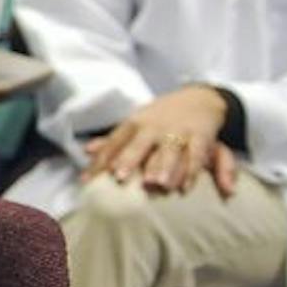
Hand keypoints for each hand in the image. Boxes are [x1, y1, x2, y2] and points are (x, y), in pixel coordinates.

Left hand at [83, 85, 230, 194]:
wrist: (198, 98)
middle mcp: (154, 127)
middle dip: (129, 159)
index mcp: (134, 123)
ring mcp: (178, 130)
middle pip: (139, 144)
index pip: (114, 142)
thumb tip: (86, 151)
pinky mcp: (200, 136)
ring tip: (157, 184)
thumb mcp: (134, 123)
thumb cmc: (158, 118)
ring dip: (163, 167)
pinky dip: (191, 171)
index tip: (89, 178)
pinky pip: (196, 155)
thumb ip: (112, 140)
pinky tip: (184, 187)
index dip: (101, 159)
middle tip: (120, 177)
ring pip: (170, 150)